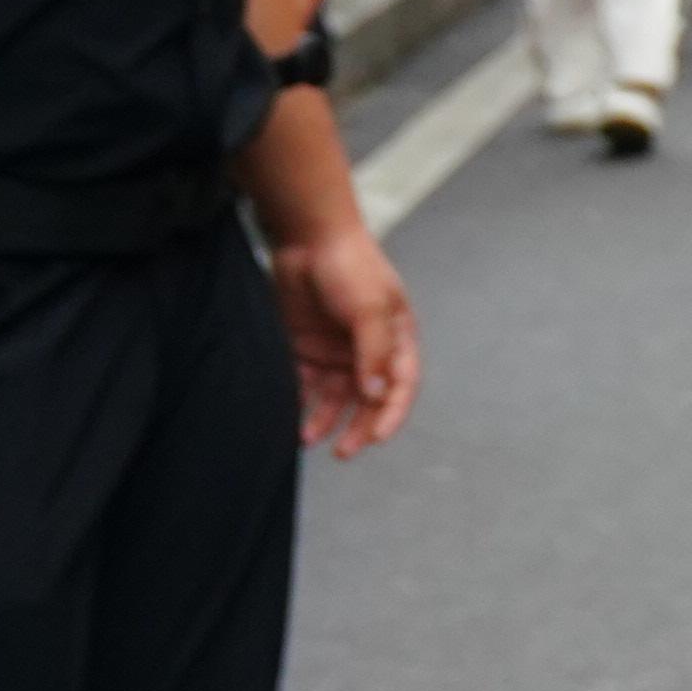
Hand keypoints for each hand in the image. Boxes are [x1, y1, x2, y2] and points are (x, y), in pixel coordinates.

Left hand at [270, 217, 417, 455]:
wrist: (306, 238)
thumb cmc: (350, 266)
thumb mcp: (370, 307)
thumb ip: (374, 352)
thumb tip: (377, 395)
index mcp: (396, 337)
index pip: (401, 385)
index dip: (392, 414)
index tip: (376, 438)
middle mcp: (368, 348)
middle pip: (368, 398)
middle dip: (357, 426)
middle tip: (344, 452)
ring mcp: (337, 349)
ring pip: (335, 396)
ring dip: (325, 419)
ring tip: (307, 438)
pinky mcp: (306, 347)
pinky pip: (305, 383)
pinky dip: (300, 401)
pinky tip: (290, 416)